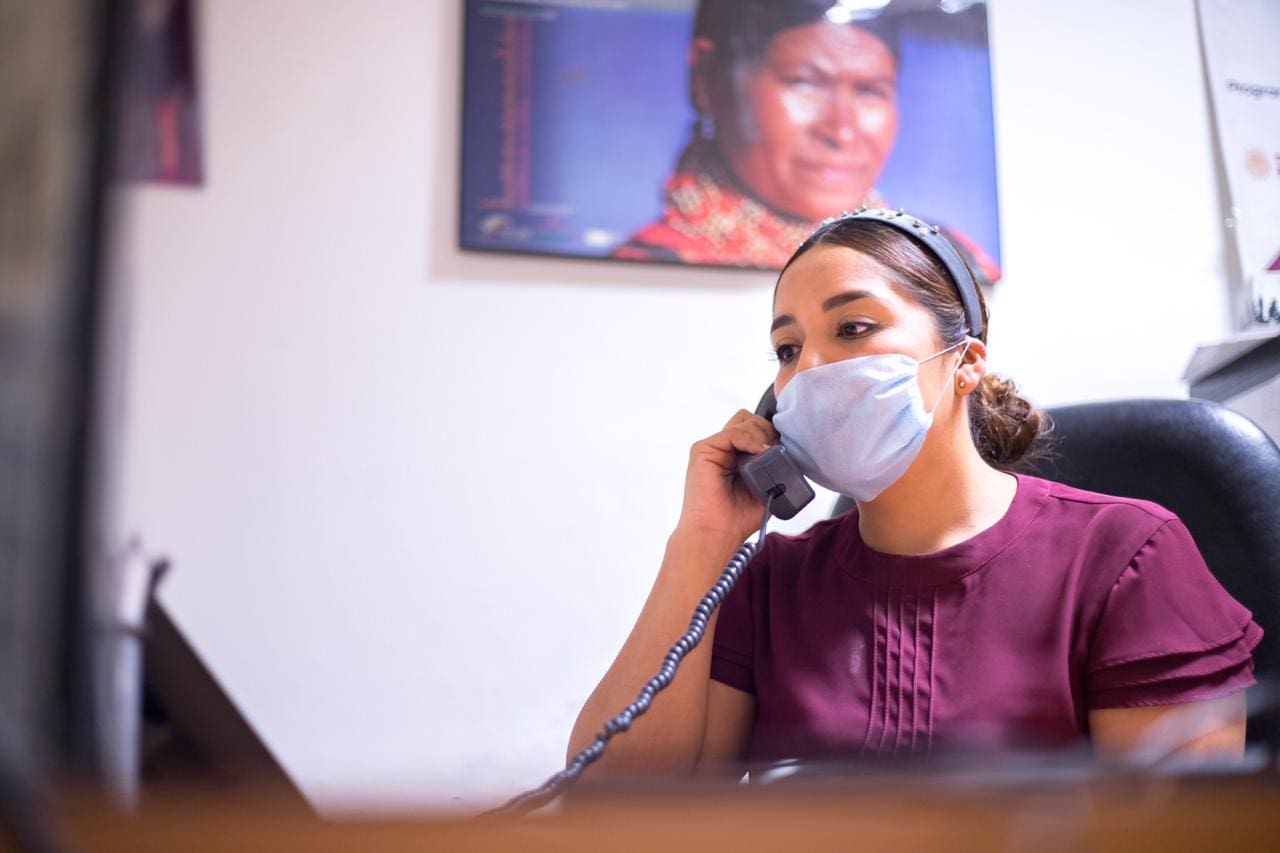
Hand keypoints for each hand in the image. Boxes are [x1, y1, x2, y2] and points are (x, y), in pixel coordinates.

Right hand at [676, 410, 779, 542]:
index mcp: (738, 456)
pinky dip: (749, 439)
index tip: (784, 447)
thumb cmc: (738, 518)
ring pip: (745, 421)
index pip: (758, 429)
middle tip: (775, 452)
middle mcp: (725, 449)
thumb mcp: (766, 488)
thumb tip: (783, 446)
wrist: (717, 533)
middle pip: (752, 420)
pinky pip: (732, 432)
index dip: (773, 434)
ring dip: (761, 435)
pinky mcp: (703, 450)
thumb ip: (774, 466)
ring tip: (765, 457)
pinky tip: (758, 453)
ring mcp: (714, 448)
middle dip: (768, 431)